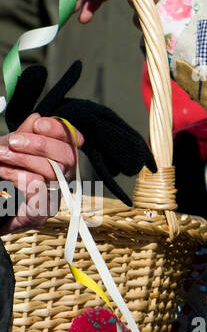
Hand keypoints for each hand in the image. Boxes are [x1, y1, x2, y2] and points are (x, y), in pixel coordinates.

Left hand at [0, 114, 81, 234]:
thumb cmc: (4, 178)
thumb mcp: (13, 150)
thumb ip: (25, 135)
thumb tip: (36, 118)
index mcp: (60, 159)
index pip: (74, 141)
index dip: (60, 130)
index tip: (38, 124)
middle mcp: (63, 177)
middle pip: (67, 156)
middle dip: (38, 144)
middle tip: (13, 141)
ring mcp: (54, 196)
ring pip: (52, 172)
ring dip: (23, 160)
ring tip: (1, 155)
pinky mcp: (41, 213)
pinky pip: (38, 192)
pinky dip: (19, 178)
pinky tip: (4, 174)